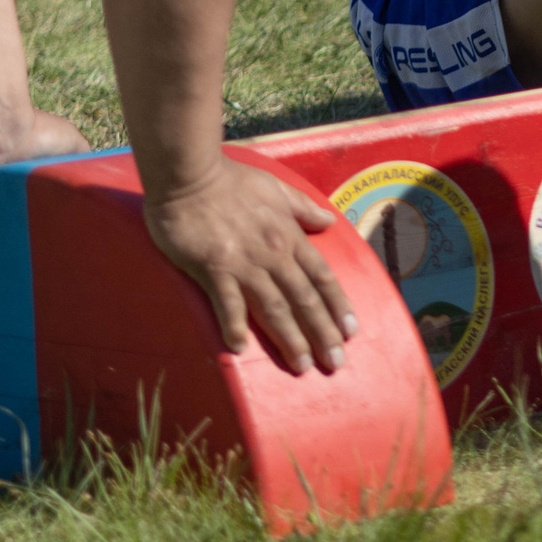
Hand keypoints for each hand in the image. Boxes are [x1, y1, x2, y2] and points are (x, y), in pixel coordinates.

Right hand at [144, 156, 355, 375]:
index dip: (338, 305)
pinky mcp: (212, 267)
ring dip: (290, 338)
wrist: (190, 175)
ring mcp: (244, 262)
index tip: (351, 331)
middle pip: (304, 299)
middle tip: (335, 362)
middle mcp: (274, 254)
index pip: (322, 277)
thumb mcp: (278, 189)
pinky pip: (227, 302)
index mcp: (290, 236)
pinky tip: (240, 348)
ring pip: (274, 307)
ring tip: (302, 366)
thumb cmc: (232, 180)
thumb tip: (329, 220)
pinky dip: (235, 324)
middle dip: (322, 333)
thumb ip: (304, 208)